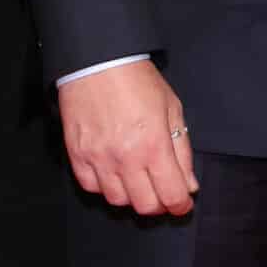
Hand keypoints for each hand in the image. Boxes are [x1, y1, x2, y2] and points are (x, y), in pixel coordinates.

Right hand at [57, 59, 199, 215]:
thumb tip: (188, 184)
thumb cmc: (137, 79)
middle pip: (145, 205)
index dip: (181, 204)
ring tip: (137, 179)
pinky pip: (92, 187)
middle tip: (162, 191)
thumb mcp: (172, 108)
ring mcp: (99, 158)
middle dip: (159, 203)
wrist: (98, 61)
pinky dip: (105, 186)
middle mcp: (126, 157)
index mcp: (154, 144)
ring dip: (132, 195)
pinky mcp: (78, 155)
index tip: (182, 202)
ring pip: (118, 201)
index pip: (171, 194)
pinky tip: (113, 172)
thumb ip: (182, 150)